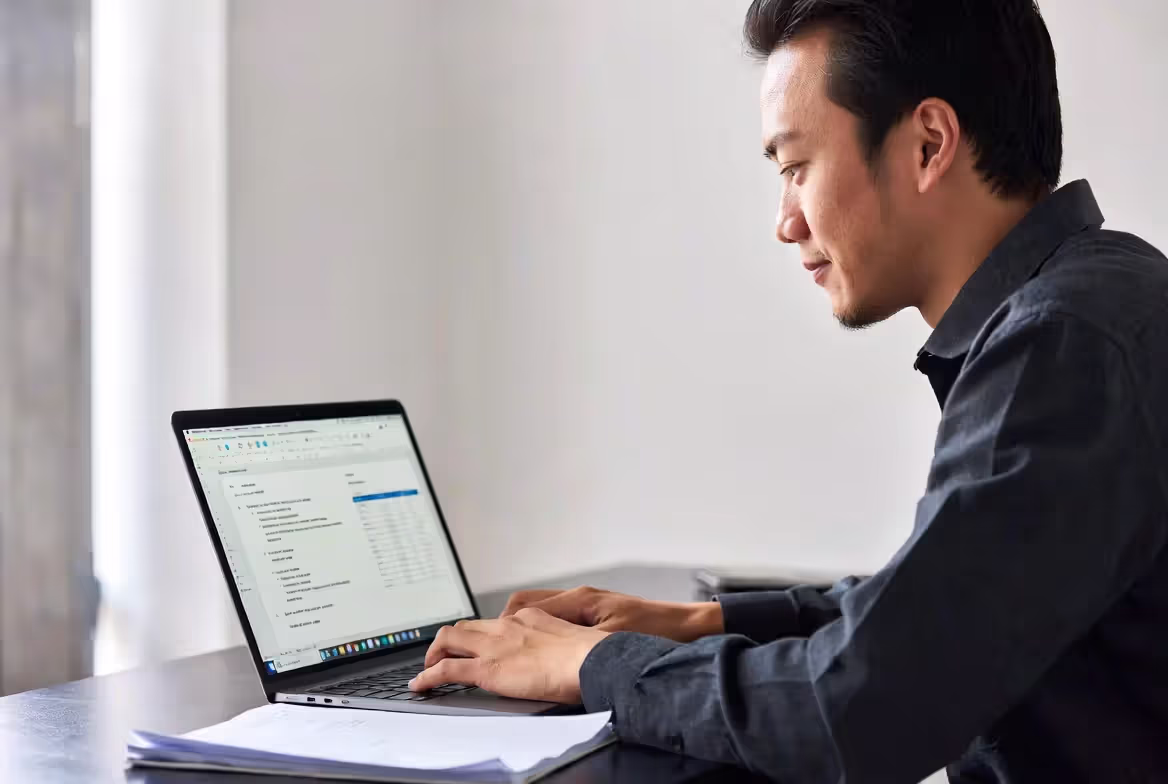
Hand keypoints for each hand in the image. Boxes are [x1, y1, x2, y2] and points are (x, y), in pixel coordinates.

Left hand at [408, 608, 608, 702]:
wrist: (590, 660)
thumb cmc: (590, 656)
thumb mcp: (571, 640)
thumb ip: (555, 643)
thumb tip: (556, 656)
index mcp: (528, 619)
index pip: (495, 623)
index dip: (480, 634)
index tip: (478, 644)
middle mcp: (507, 626)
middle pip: (467, 627)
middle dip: (451, 639)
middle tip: (444, 654)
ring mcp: (495, 646)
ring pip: (450, 639)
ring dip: (435, 653)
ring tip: (429, 668)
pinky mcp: (487, 668)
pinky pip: (448, 669)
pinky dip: (429, 676)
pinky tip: (421, 684)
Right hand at [501, 586, 723, 642]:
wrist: (689, 628)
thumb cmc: (657, 633)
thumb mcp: (613, 642)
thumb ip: (577, 644)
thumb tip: (546, 647)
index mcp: (580, 600)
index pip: (525, 606)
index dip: (503, 624)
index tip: (488, 640)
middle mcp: (580, 597)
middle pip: (526, 602)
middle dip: (503, 621)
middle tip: (490, 642)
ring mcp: (587, 603)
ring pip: (540, 607)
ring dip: (521, 622)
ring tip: (510, 645)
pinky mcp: (596, 613)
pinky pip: (556, 615)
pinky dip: (540, 626)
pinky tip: (542, 645)